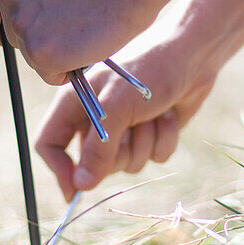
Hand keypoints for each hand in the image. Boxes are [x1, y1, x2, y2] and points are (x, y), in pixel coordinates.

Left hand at [0, 0, 159, 85]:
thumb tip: (25, 2)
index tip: (3, 35)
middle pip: (13, 36)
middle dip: (38, 40)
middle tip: (70, 29)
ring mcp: (21, 24)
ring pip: (33, 57)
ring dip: (57, 54)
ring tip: (84, 30)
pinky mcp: (39, 51)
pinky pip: (50, 74)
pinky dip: (68, 70)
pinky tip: (86, 46)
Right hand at [35, 24, 216, 199]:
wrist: (193, 53)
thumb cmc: (148, 68)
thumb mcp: (117, 106)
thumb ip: (98, 148)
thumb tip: (82, 186)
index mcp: (74, 103)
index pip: (49, 143)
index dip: (59, 168)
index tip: (75, 191)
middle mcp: (96, 118)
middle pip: (94, 163)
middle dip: (119, 151)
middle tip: (132, 128)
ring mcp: (125, 128)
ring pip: (129, 163)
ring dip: (145, 141)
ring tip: (154, 114)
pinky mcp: (151, 133)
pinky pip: (154, 157)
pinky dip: (164, 139)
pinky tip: (169, 114)